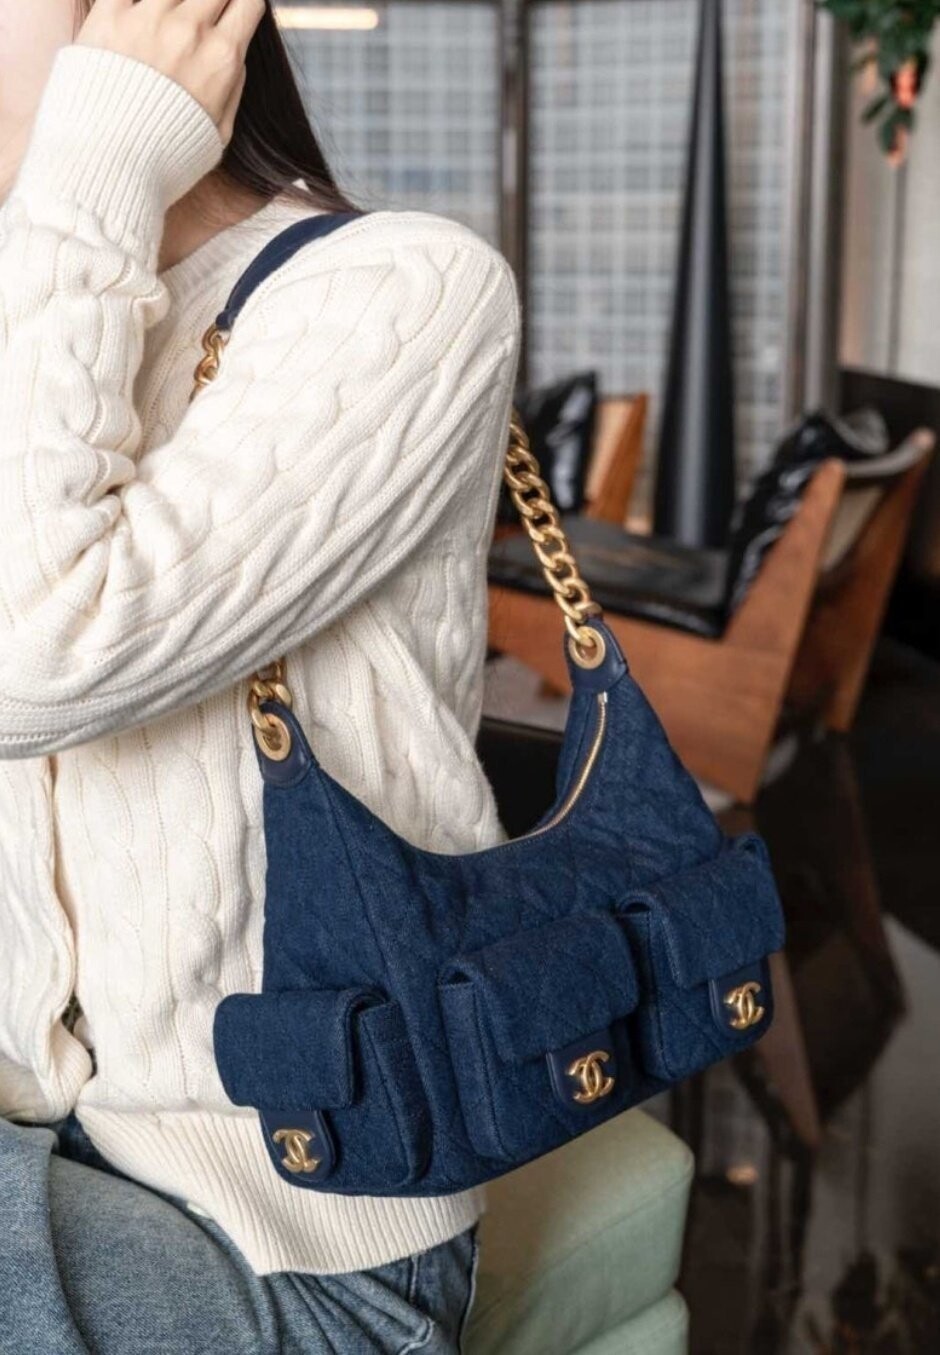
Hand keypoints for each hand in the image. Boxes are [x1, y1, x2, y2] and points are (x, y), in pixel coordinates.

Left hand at [75, 0, 266, 147]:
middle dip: (215, 0)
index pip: (248, 3)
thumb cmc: (165, 158)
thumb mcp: (218, 133)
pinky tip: (140, 13)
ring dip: (177, 1)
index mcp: (221, 58)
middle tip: (201, 16)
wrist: (108, 165)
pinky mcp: (109, 14)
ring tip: (168, 22)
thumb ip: (232, 87)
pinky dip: (139, 0)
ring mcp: (147, 18)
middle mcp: (189, 30)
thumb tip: (235, 52)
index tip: (234, 10)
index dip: (244, 4)